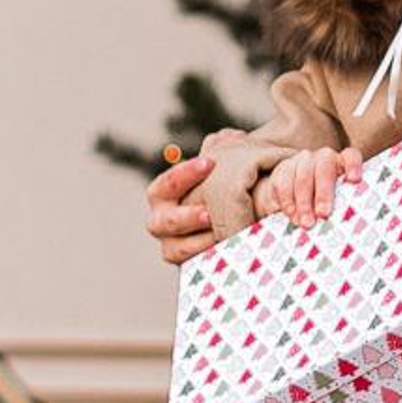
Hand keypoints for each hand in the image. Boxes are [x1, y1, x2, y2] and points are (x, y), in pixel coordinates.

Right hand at [144, 129, 245, 264]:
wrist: (239, 214)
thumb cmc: (225, 185)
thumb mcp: (225, 166)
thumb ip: (224, 150)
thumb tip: (230, 137)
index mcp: (164, 196)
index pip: (164, 185)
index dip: (183, 175)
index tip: (209, 164)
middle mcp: (163, 221)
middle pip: (162, 222)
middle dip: (185, 217)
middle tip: (208, 211)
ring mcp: (174, 245)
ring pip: (173, 249)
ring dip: (196, 242)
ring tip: (219, 234)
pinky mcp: (190, 265)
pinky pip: (193, 266)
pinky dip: (207, 257)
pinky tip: (228, 248)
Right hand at [263, 145, 363, 228]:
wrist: (294, 195)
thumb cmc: (324, 201)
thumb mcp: (338, 201)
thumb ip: (343, 205)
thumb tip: (343, 223)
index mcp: (343, 162)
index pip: (351, 156)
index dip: (354, 166)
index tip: (354, 180)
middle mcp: (323, 157)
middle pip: (325, 169)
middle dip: (324, 193)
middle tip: (324, 214)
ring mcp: (302, 160)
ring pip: (303, 178)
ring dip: (304, 203)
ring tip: (306, 223)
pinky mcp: (283, 169)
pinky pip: (283, 183)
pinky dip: (287, 202)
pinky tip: (292, 215)